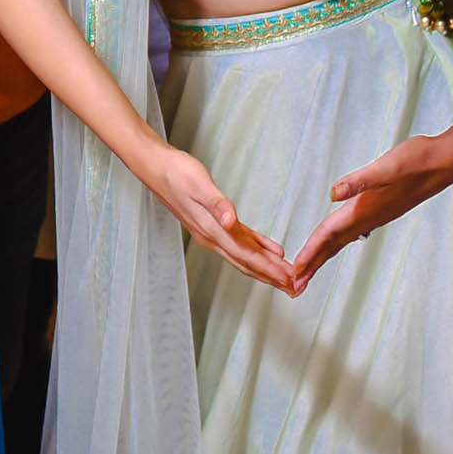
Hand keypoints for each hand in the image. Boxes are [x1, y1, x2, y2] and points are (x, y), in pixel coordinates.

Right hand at [144, 143, 296, 294]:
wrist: (156, 167)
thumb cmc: (177, 173)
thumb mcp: (199, 184)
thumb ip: (217, 205)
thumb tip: (231, 222)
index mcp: (212, 231)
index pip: (246, 256)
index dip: (269, 269)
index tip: (288, 279)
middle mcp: (212, 237)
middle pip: (248, 263)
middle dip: (272, 276)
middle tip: (296, 286)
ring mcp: (213, 232)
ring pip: (245, 255)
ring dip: (267, 266)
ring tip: (287, 275)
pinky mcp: (214, 223)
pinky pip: (241, 241)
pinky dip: (258, 247)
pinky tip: (271, 250)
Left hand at [290, 133, 452, 289]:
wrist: (444, 162)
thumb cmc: (417, 161)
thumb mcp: (387, 167)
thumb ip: (360, 181)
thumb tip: (334, 194)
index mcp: (365, 209)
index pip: (329, 234)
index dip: (310, 251)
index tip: (295, 273)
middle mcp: (369, 217)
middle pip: (333, 244)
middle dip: (313, 264)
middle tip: (294, 286)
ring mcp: (376, 215)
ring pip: (342, 239)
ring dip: (323, 254)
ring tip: (308, 268)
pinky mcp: (381, 208)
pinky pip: (351, 230)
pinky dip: (337, 239)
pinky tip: (335, 240)